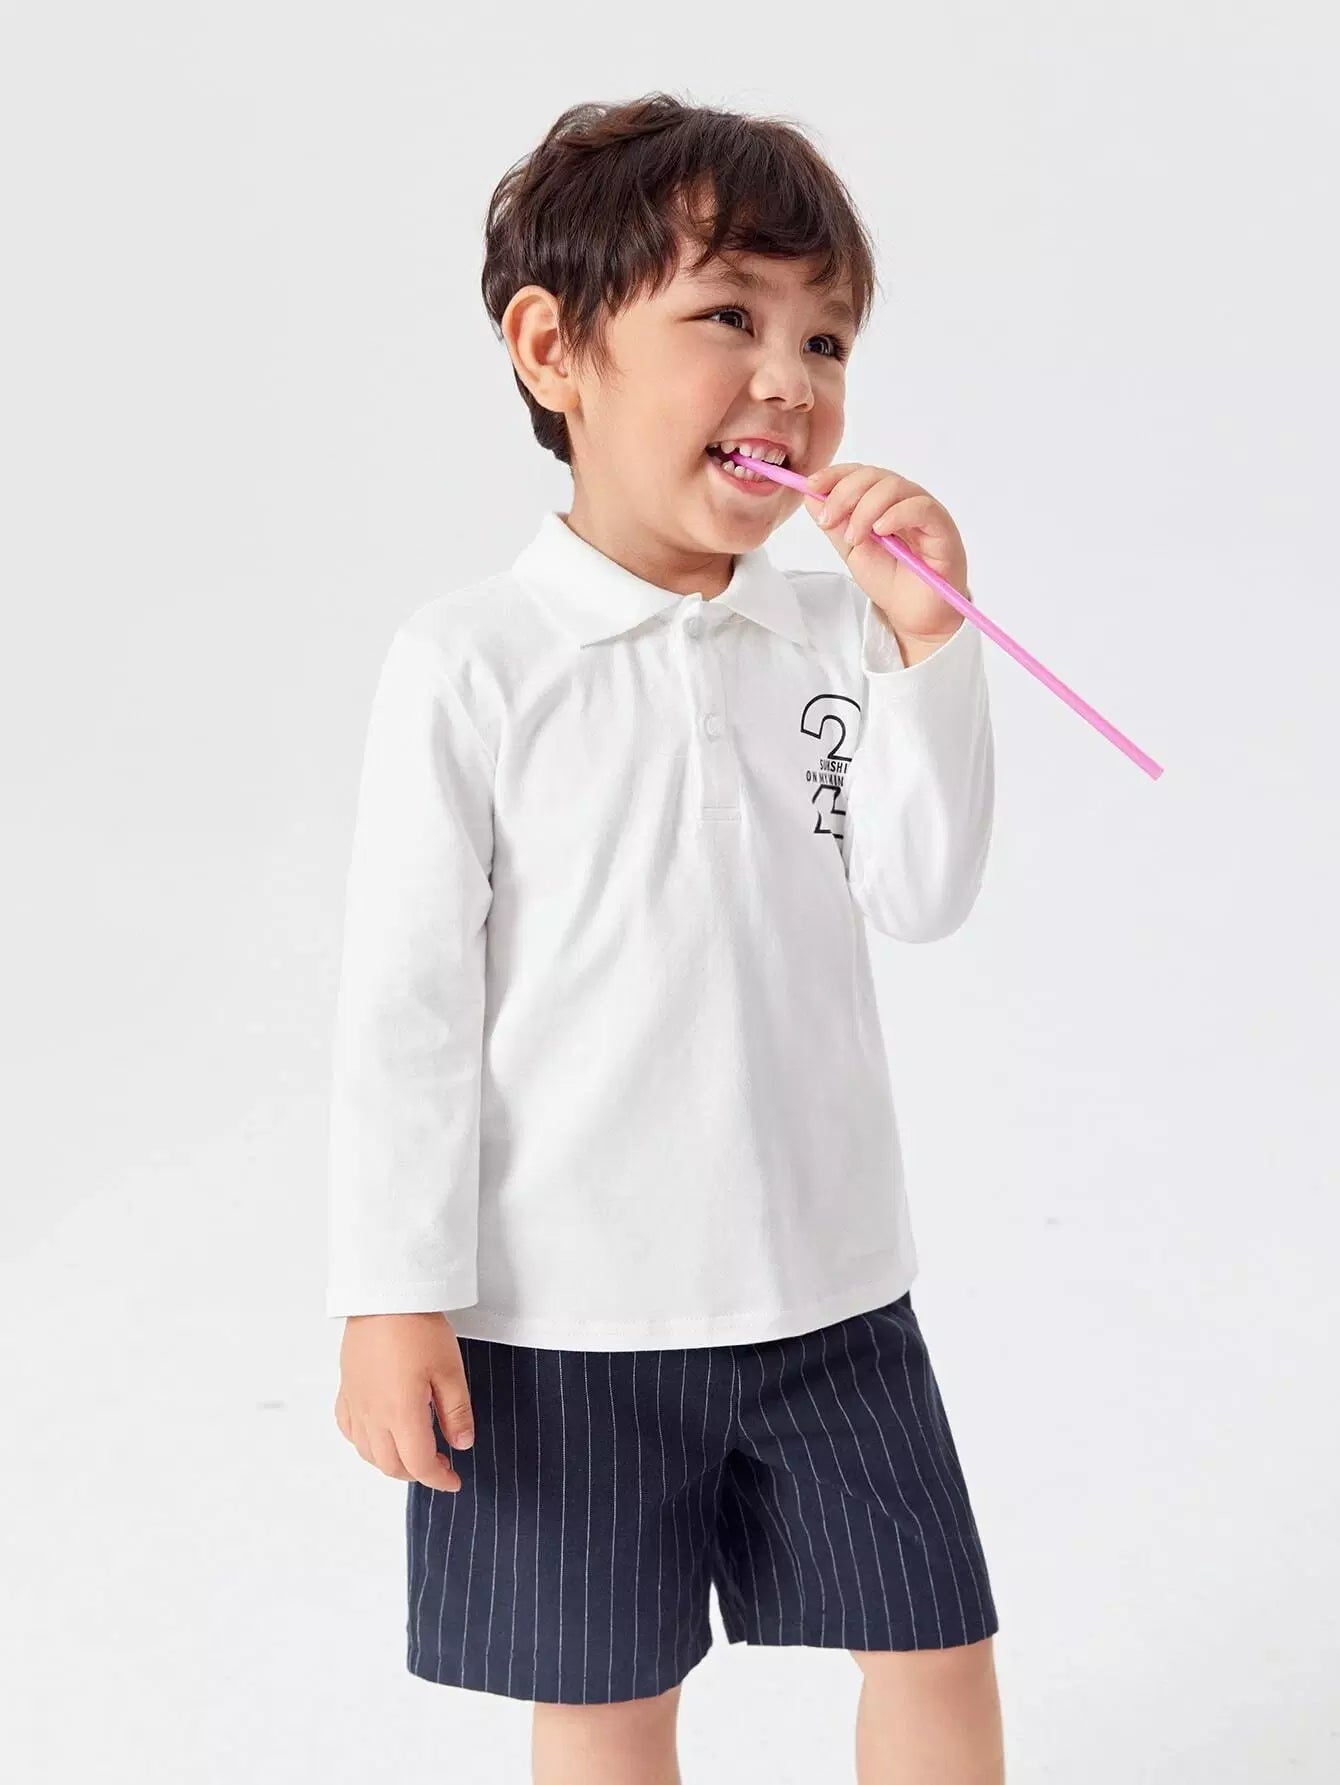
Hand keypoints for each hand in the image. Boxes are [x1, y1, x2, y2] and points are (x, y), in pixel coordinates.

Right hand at [334, 1311, 474, 1492]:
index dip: (438, 1479)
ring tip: (413, 1449)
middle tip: (438, 1464)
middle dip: (416, 1473)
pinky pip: (349, 1429)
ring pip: (367, 1452)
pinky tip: (379, 1432)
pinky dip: (364, 1442)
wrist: (384, 1296)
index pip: (418, 1464)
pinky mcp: (346, 1388)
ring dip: (390, 1461)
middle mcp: (373, 1415)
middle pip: (390, 1465)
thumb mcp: (450, 1370)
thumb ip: (456, 1413)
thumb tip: (462, 1444)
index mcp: (401, 1414)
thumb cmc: (418, 1328)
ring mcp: (355, 1402)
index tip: (453, 1480)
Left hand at [801, 461, 969, 645]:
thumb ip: (835, 525)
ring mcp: (925, 512)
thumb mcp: (851, 550)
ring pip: (895, 487)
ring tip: (854, 538)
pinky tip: (880, 532)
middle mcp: (905, 500)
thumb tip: (810, 496)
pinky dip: (896, 515)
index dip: (835, 475)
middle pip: (875, 476)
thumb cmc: (889, 581)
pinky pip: (921, 508)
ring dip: (865, 509)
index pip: (860, 474)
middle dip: (844, 494)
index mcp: (884, 502)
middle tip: (828, 521)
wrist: (912, 615)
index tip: (811, 486)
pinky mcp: (942, 528)